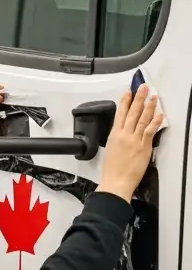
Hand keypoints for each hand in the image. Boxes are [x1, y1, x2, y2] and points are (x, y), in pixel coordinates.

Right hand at [97, 84, 161, 200]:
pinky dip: (155, 122)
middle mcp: (124, 135)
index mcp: (114, 136)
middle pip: (132, 113)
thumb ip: (117, 140)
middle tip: (143, 88)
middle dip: (138, 99)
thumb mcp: (110, 151)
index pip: (120, 114)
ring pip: (142, 119)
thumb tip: (124, 133)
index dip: (124, 102)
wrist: (116, 181)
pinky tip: (160, 114)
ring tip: (153, 97)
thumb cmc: (111, 170)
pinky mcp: (143, 146)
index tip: (128, 92)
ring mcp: (135, 140)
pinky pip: (150, 131)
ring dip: (149, 106)